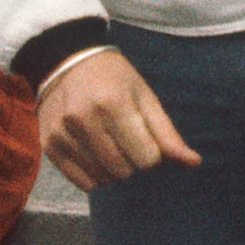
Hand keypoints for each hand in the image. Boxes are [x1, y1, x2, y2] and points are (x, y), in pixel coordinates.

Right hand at [35, 50, 197, 190]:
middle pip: (124, 171)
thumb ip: (167, 134)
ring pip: (103, 179)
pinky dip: (94, 175)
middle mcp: (84, 120)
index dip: (151, 152)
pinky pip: (82, 182)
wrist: (65, 61)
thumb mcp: (144, 97)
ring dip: (113, 169)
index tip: (142, 135)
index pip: (147, 159)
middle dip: (132, 162)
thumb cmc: (113, 79)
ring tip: (108, 143)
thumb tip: (194, 163)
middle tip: (125, 139)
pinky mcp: (50, 145)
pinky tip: (93, 153)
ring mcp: (63, 134)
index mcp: (113, 104)